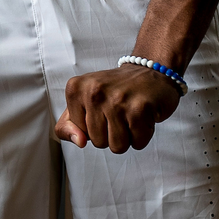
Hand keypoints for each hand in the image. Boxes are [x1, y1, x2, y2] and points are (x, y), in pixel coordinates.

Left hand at [54, 64, 180, 153]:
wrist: (150, 71)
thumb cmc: (115, 90)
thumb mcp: (83, 101)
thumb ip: (68, 125)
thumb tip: (78, 141)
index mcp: (76, 88)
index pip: (79, 133)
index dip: (94, 127)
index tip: (103, 110)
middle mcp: (94, 92)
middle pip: (98, 142)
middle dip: (111, 134)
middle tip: (119, 111)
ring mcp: (117, 100)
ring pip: (117, 146)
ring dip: (128, 136)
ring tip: (130, 115)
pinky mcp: (139, 109)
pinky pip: (138, 143)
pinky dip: (143, 135)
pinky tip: (142, 116)